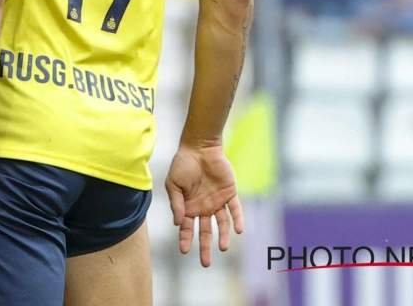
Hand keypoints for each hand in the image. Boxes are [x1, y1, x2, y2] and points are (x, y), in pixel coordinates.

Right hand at [165, 142, 243, 267]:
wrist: (199, 147)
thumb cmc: (183, 164)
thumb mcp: (173, 183)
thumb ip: (176, 203)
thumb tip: (178, 224)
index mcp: (188, 207)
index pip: (187, 228)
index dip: (185, 239)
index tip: (184, 251)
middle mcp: (203, 207)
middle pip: (205, 231)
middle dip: (204, 247)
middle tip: (205, 264)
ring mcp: (217, 201)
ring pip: (222, 224)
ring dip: (223, 236)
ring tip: (223, 248)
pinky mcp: (230, 193)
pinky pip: (235, 209)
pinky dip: (238, 219)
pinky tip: (239, 230)